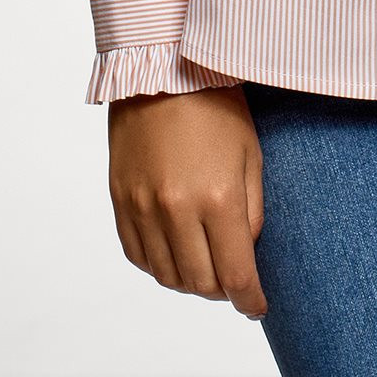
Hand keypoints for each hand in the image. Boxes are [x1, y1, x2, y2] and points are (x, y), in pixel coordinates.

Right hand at [108, 86, 267, 318]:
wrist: (162, 69)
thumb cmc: (215, 104)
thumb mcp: (251, 153)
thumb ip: (252, 210)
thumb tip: (247, 253)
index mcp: (217, 198)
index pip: (235, 275)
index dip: (249, 300)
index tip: (257, 306)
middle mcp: (176, 210)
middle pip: (200, 284)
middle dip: (222, 290)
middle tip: (234, 278)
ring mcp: (142, 207)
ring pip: (167, 277)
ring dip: (190, 280)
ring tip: (206, 263)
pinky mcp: (119, 200)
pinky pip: (138, 256)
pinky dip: (159, 263)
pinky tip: (175, 249)